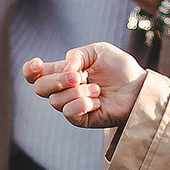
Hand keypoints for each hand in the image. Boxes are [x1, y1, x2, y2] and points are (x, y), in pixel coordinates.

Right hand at [24, 44, 144, 128]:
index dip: (30, 70)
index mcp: (64, 71)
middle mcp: (64, 89)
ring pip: (56, 101)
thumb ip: (77, 54)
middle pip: (40, 88)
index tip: (38, 63)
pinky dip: (83, 104)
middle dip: (57, 80)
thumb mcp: (98, 50)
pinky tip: (98, 101)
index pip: (35, 75)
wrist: (138, 88)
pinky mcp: (81, 119)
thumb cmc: (120, 68)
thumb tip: (65, 69)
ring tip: (98, 89)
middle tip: (80, 76)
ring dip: (79, 92)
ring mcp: (72, 105)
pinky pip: (69, 113)